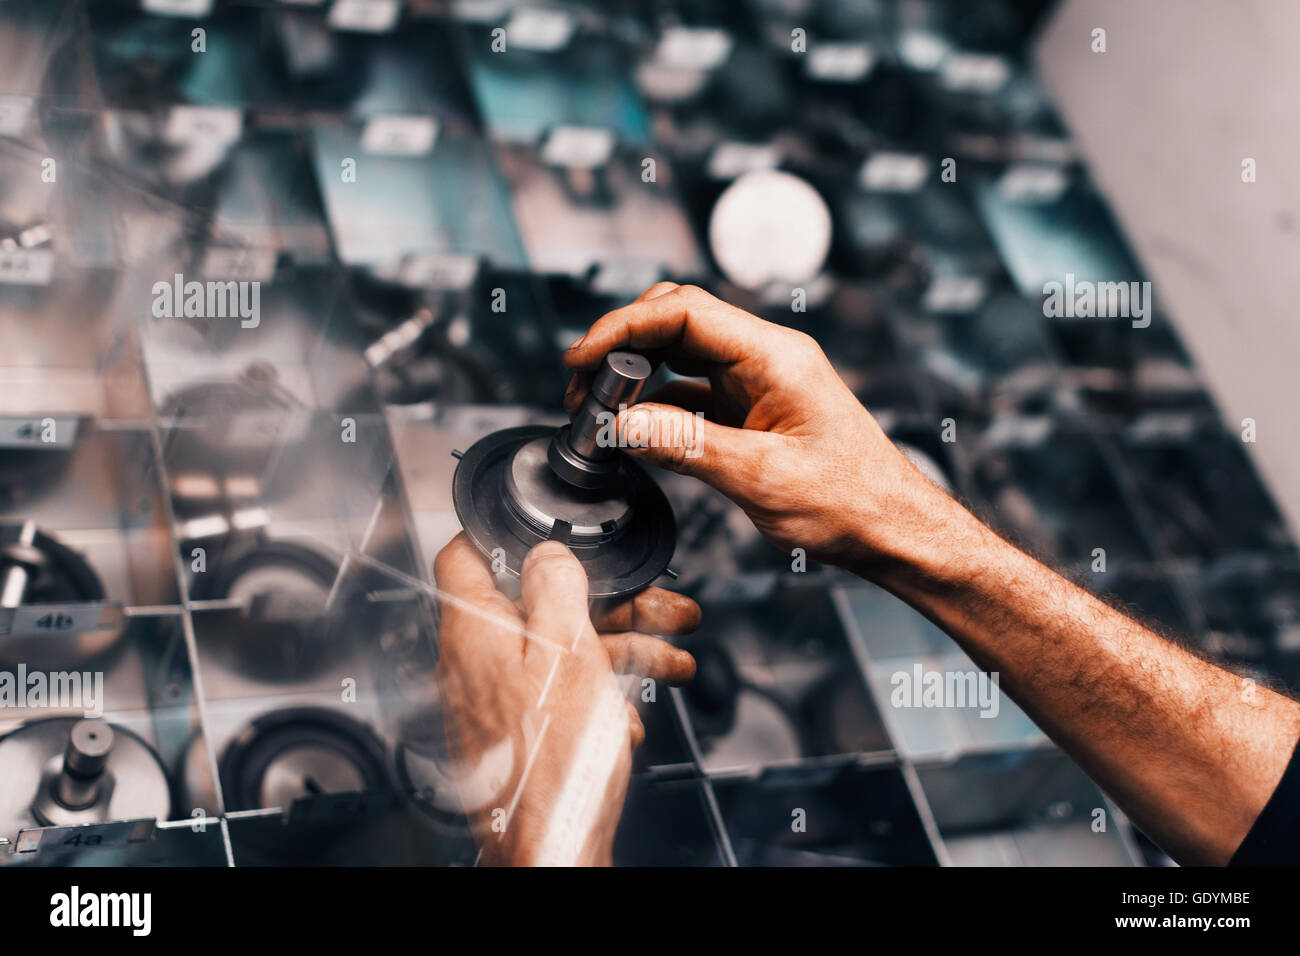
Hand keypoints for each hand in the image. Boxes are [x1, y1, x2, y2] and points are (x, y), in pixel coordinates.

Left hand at [433, 533, 697, 865]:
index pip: (464, 556)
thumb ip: (556, 589)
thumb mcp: (568, 651)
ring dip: (622, 650)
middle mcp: (477, 663)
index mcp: (476, 631)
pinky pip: (560, 695)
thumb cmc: (553, 762)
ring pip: (560, 652)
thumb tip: (547, 552)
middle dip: (606, 603)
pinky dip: (601, 695)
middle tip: (657, 605)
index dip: (504, 534)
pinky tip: (630, 716)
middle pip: (537, 605)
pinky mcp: (517, 733)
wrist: (552, 847)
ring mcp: (496, 700)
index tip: (547, 529)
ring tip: (674, 660)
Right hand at [564, 283, 945, 571]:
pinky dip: (656, 403)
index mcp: (776, 357)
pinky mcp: (751, 409)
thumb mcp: (761, 479)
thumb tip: (621, 426)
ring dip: (635, 373)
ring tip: (598, 408)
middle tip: (581, 383)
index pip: (686, 312)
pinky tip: (634, 429)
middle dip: (622, 343)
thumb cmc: (851, 503)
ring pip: (680, 353)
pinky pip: (691, 389)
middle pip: (677, 320)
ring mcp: (758, 382)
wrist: (891, 529)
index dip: (625, 326)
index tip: (583, 355)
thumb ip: (686, 447)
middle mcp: (766, 359)